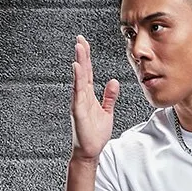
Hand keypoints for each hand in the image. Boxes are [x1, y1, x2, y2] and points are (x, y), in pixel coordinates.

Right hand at [70, 34, 120, 160]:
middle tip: (80, 38)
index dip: (87, 58)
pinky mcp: (78, 111)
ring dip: (79, 63)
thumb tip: (114, 82)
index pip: (88, 73)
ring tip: (79, 48)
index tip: (85, 43)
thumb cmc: (95, 134)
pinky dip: (78, 80)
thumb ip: (109, 97)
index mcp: (88, 95)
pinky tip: (77, 69)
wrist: (90, 151)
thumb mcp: (107, 112)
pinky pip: (77, 93)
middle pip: (82, 72)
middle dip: (82, 55)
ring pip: (79, 79)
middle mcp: (82, 96)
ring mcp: (79, 103)